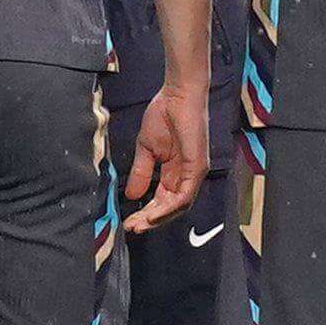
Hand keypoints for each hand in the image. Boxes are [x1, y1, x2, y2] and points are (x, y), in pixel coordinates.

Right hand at [122, 83, 208, 233]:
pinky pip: (184, 196)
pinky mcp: (198, 168)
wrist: (176, 96)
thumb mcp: (146, 149)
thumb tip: (131, 196)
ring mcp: (194, 174)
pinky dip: (169, 208)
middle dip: (150, 221)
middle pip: (170, 209)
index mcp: (175, 173)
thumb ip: (141, 173)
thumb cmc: (164, 116)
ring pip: (178, 208)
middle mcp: (187, 177)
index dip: (145, 213)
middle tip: (131, 229)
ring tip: (139, 225)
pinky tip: (153, 214)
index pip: (161, 201)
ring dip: (158, 219)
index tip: (128, 222)